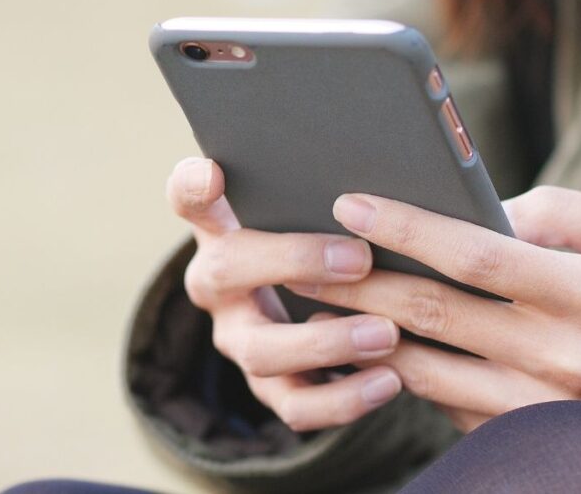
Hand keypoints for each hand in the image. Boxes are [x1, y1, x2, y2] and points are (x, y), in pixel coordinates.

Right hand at [167, 157, 402, 431]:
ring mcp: (241, 341)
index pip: (190, 200)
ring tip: (385, 335)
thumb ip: (311, 187)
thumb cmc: (309, 239)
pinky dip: (344, 399)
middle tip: (359, 259)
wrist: (303, 302)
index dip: (192, 187)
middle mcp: (218, 288)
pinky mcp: (271, 388)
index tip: (211, 173)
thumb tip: (363, 175)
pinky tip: (389, 380)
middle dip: (294, 264)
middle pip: (228, 272)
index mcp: (220, 232)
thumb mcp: (301, 209)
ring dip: (327, 344)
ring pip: (263, 352)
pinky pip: (298, 407)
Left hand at [289, 186, 580, 431]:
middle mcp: (562, 358)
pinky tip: (369, 347)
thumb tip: (479, 211)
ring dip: (363, 336)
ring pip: (428, 370)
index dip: (407, 225)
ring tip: (316, 303)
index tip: (351, 201)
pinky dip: (405, 374)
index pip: (475, 254)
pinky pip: (450, 407)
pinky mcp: (530, 437)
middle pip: (434, 313)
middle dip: (358, 282)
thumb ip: (556, 212)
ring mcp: (543, 409)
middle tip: (301, 254)